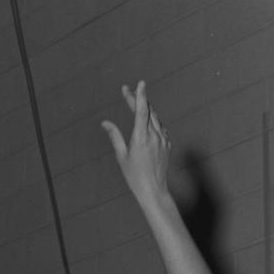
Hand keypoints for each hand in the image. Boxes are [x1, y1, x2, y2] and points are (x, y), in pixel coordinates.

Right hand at [102, 81, 171, 206]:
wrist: (154, 190)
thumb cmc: (134, 175)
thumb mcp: (121, 156)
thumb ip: (115, 136)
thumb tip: (105, 123)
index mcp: (141, 138)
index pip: (142, 111)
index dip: (140, 96)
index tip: (139, 83)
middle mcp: (154, 136)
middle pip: (148, 111)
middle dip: (138, 99)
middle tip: (128, 91)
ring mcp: (163, 140)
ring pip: (155, 118)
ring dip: (146, 109)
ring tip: (137, 103)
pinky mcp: (167, 145)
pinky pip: (160, 128)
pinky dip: (153, 121)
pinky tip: (148, 122)